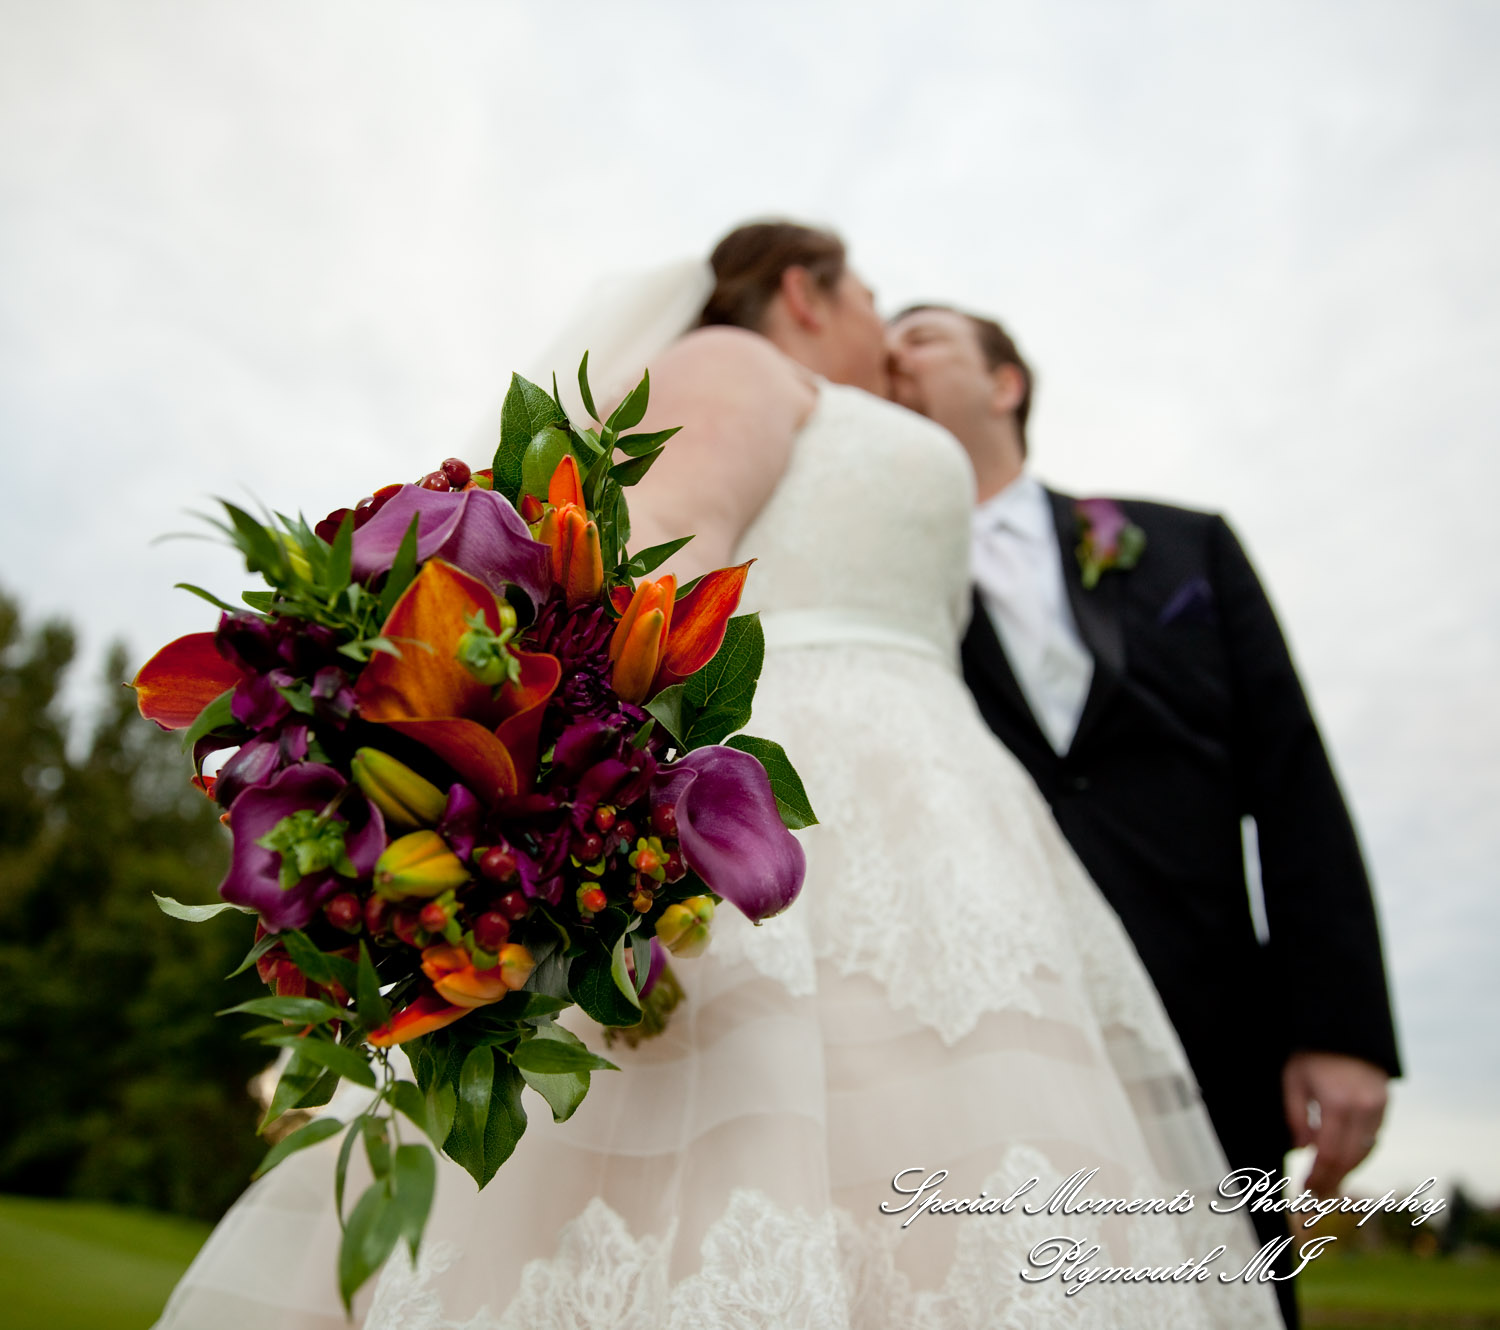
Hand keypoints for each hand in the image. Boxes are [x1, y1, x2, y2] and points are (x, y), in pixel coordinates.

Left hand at [1283, 1051, 1388, 1197]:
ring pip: (1365, 1152)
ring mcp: (1379, 1107)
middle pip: (1350, 1159)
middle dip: (1332, 1180)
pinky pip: (1373, 1138)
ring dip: (1346, 1170)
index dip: (1318, 1176)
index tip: (1305, 1190)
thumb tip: (1303, 1151)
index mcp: (1337, 1103)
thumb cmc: (1311, 1053)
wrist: (1343, 1026)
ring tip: (1327, 1183)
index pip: (1330, 1154)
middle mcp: (1363, 1109)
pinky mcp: (1385, 1104)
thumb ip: (1296, 1118)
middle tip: (1316, 1196)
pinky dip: (1358, 1153)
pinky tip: (1342, 1161)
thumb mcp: (1293, 1081)